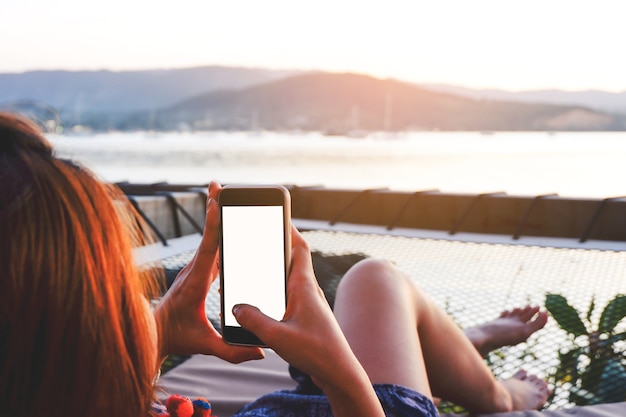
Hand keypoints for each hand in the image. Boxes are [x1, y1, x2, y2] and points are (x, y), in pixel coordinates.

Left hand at [154, 182, 263, 362]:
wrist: (152, 334)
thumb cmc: (177, 337)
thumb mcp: (204, 346)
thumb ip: (231, 351)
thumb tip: (261, 352)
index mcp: (195, 282)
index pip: (206, 250)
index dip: (212, 227)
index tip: (215, 204)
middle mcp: (193, 270)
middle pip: (207, 234)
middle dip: (212, 208)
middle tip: (217, 184)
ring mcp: (194, 268)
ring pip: (207, 236)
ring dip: (213, 214)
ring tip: (221, 192)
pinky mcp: (197, 270)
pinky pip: (208, 245)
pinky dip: (215, 228)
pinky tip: (223, 219)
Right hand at [232, 227, 384, 415]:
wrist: (340, 373)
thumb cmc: (316, 352)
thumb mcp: (279, 337)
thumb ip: (254, 320)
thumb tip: (236, 307)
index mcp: (304, 286)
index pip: (298, 247)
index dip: (288, 228)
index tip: (276, 214)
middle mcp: (308, 290)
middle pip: (292, 258)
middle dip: (276, 245)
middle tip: (257, 235)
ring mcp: (308, 303)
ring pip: (289, 277)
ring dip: (274, 269)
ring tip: (253, 264)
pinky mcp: (306, 317)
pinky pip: (287, 295)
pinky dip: (274, 290)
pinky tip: (260, 300)